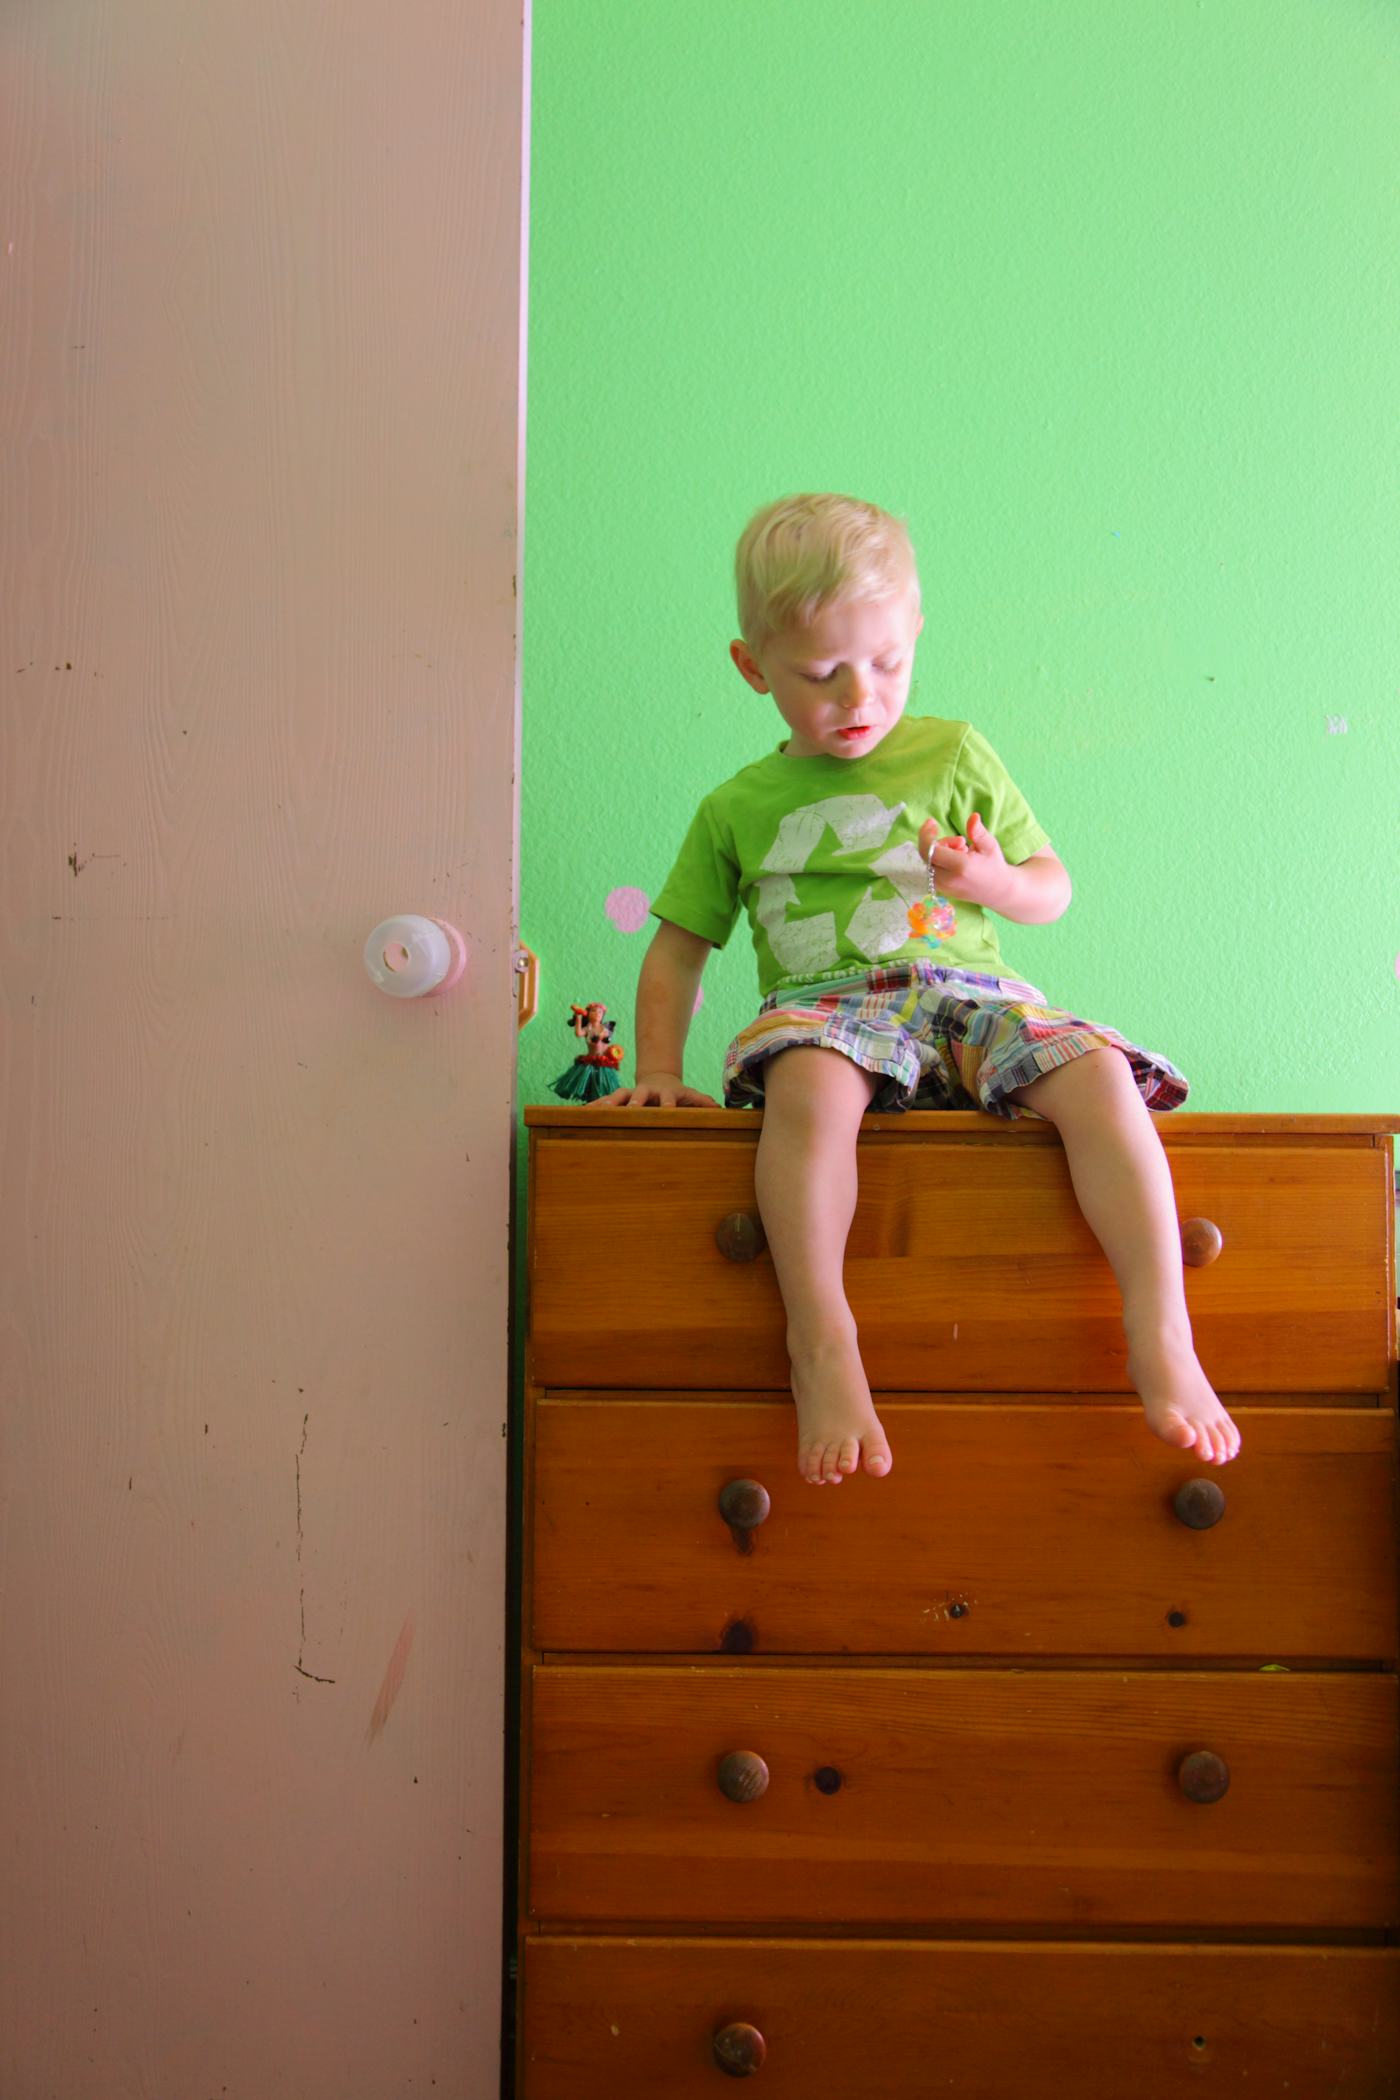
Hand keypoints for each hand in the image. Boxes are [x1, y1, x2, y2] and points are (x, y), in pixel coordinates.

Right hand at [591, 1071, 720, 1107]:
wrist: (658, 1078)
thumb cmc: (676, 1093)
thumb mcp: (690, 1096)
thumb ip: (702, 1101)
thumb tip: (718, 1109)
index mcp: (665, 1093)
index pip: (667, 1100)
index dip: (668, 1105)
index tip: (668, 1111)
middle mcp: (646, 1092)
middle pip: (640, 1096)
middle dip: (635, 1103)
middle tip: (632, 1110)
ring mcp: (631, 1093)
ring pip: (618, 1097)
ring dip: (609, 1103)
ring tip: (598, 1111)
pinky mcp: (619, 1098)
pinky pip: (605, 1102)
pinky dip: (595, 1107)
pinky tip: (582, 1113)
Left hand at [918, 811, 1011, 909]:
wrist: (996, 891)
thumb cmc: (993, 865)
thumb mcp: (990, 846)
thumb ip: (978, 832)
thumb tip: (973, 816)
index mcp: (960, 866)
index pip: (931, 850)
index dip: (926, 834)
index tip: (932, 822)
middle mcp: (948, 879)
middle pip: (927, 854)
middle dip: (939, 841)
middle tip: (961, 840)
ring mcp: (944, 887)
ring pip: (928, 862)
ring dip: (940, 851)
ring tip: (963, 850)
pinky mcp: (942, 890)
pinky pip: (931, 870)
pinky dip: (940, 860)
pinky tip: (957, 860)